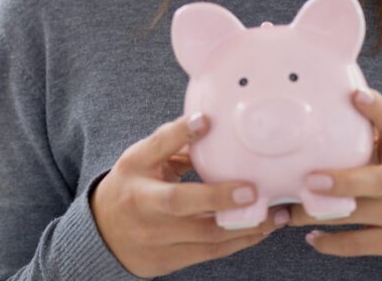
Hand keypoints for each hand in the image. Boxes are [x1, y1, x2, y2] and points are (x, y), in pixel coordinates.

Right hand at [90, 113, 289, 277]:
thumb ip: (171, 141)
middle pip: (182, 203)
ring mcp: (157, 239)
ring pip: (205, 236)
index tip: (206, 122)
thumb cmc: (130, 184)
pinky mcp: (171, 261)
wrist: (104, 232)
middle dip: (220, 198)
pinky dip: (238, 241)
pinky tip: (261, 230)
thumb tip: (207, 120)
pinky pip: (210, 252)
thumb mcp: (140, 157)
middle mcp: (145, 209)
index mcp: (136, 176)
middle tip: (256, 191)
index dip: (180, 137)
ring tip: (277, 215)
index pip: (157, 153)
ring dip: (245, 226)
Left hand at [289, 88, 381, 264]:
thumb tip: (332, 92)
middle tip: (309, 179)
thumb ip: (373, 126)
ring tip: (285, 212)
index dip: (377, 109)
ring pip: (356, 216)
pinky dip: (330, 243)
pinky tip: (309, 236)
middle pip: (376, 181)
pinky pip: (357, 245)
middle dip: (342, 182)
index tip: (357, 95)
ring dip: (316, 214)